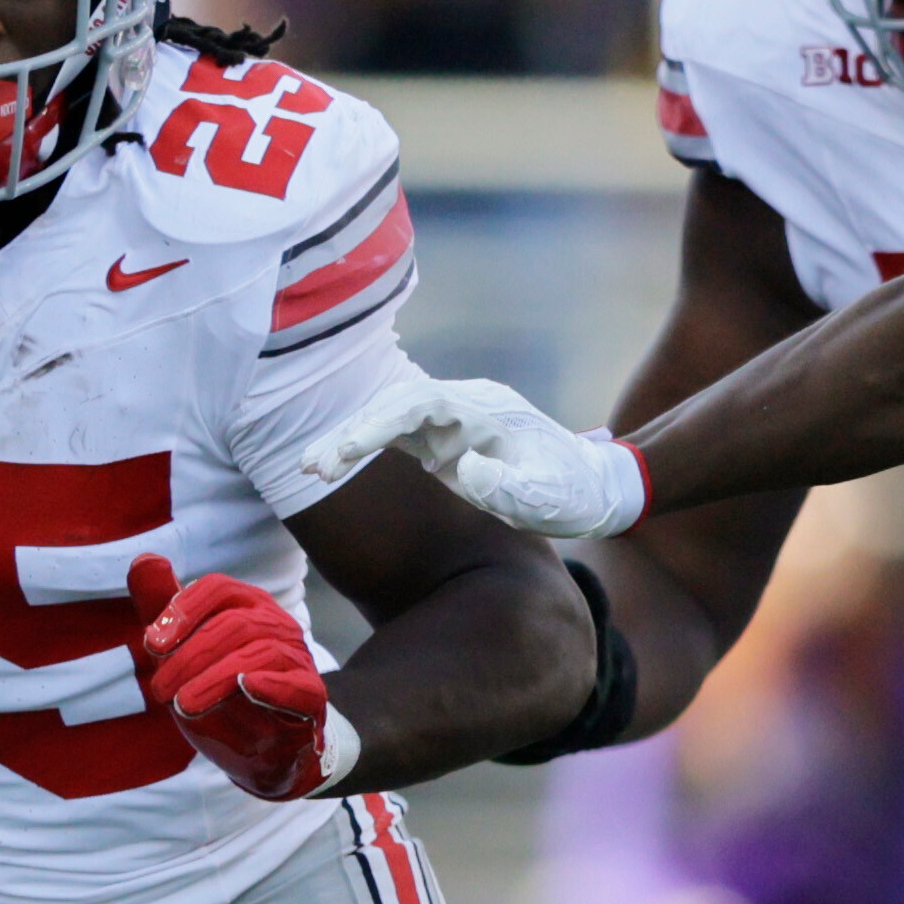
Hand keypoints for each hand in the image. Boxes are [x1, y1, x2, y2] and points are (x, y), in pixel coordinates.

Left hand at [127, 555, 356, 799]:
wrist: (258, 751)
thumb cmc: (218, 694)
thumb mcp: (180, 651)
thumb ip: (160, 607)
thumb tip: (144, 559)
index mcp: (246, 605)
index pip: (218, 588)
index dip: (183, 612)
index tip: (152, 645)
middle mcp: (275, 624)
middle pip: (234, 623)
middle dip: (190, 656)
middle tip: (160, 690)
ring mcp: (296, 659)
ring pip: (260, 653)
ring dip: (215, 679)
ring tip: (184, 705)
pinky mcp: (310, 698)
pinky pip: (298, 686)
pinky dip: (273, 685)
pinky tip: (246, 687)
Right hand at [305, 371, 644, 537]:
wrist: (593, 485)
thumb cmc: (573, 492)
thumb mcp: (551, 499)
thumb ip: (511, 487)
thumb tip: (461, 469)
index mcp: (485, 411)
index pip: (419, 405)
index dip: (380, 424)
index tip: (348, 451)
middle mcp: (463, 407)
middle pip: (394, 405)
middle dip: (351, 432)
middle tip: (313, 468)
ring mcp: (453, 421)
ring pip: (389, 417)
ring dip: (350, 439)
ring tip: (310, 469)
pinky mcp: (445, 440)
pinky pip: (396, 435)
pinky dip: (364, 447)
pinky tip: (332, 467)